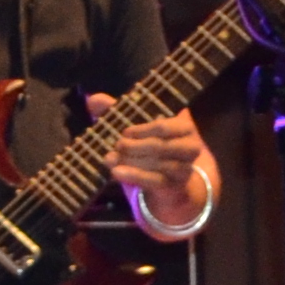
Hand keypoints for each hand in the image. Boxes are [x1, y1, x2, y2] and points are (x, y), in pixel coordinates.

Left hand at [88, 94, 211, 234]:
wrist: (168, 181)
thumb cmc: (150, 146)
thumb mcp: (134, 128)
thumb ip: (116, 112)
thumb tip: (93, 99)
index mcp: (184, 127)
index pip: (163, 126)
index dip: (140, 130)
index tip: (124, 132)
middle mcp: (190, 147)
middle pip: (160, 146)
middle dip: (133, 146)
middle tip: (116, 145)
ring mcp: (185, 167)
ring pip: (158, 164)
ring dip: (130, 161)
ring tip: (110, 159)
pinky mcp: (176, 185)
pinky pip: (155, 180)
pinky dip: (134, 176)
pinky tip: (115, 172)